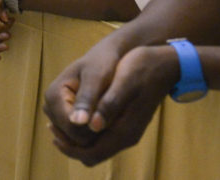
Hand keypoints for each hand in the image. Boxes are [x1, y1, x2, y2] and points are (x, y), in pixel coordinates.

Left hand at [43, 42, 178, 165]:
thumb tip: (91, 125)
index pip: (90, 153)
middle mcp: (127, 137)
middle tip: (52, 126)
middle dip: (70, 144)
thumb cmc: (144, 67)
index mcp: (125, 130)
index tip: (53, 128)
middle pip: (91, 155)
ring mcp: (128, 132)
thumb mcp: (125, 80)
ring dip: (77, 138)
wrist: (167, 63)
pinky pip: (103, 138)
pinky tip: (78, 114)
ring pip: (96, 148)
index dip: (69, 145)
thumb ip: (109, 104)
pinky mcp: (128, 124)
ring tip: (60, 120)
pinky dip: (87, 132)